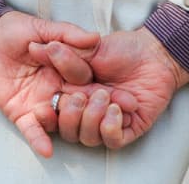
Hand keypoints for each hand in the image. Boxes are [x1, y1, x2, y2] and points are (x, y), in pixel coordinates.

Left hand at [0, 12, 102, 157]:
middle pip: (80, 106)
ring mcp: (39, 103)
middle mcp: (56, 91)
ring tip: (78, 119)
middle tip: (111, 113)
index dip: (109, 94)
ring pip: (60, 120)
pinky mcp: (20, 112)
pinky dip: (38, 139)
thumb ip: (67, 33)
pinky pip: (31, 129)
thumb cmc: (12, 30)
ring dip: (70, 122)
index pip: (91, 86)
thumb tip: (94, 37)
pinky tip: (47, 149)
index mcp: (65, 73)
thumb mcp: (41, 28)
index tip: (130, 101)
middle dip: (96, 112)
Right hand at [34, 27, 188, 149]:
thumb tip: (37, 47)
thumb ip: (63, 53)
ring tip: (104, 97)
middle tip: (81, 96)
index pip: (51, 110)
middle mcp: (85, 110)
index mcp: (69, 92)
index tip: (40, 109)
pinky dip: (110, 129)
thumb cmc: (119, 49)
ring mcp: (105, 121)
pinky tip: (116, 110)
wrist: (152, 54)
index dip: (44, 113)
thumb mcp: (88, 50)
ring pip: (87, 137)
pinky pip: (113, 141)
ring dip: (92, 119)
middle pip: (66, 129)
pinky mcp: (127, 128)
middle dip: (70, 115)